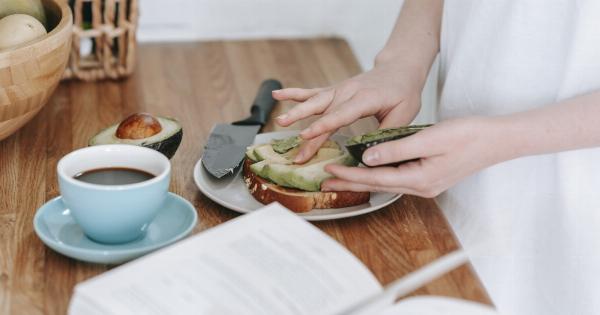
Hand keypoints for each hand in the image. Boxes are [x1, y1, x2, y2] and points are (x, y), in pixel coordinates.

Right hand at [273, 65, 422, 162]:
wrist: (399, 68)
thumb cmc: (404, 92)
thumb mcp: (404, 114)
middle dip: (306, 128)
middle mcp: (348, 92)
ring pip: (314, 101)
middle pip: (323, 111)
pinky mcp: (334, 90)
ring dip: (296, 111)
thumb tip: (371, 155)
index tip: (305, 136)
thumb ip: (387, 133)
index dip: (322, 126)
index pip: (340, 114)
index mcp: (365, 99)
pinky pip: (312, 92)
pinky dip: (294, 94)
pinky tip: (277, 96)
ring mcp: (339, 89)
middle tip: (293, 143)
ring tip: (279, 121)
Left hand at [321, 117, 506, 196]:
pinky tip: (369, 169)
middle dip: (349, 182)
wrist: (496, 140)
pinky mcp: (428, 176)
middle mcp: (421, 186)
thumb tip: (367, 157)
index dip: (350, 174)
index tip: (330, 168)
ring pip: (385, 182)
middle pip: (376, 185)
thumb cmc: (467, 136)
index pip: (375, 178)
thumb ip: (396, 149)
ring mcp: (425, 183)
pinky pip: (396, 177)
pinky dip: (378, 173)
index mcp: (420, 179)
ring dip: (361, 178)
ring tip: (339, 177)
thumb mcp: (429, 139)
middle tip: (324, 180)